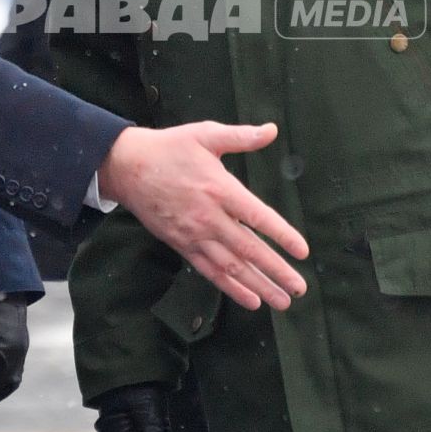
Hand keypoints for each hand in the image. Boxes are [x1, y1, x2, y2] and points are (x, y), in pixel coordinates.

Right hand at [96, 122, 308, 310]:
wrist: (127, 168)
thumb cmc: (169, 148)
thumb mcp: (205, 134)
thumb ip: (241, 136)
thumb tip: (272, 130)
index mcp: (220, 189)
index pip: (258, 217)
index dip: (282, 235)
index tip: (302, 252)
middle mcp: (209, 217)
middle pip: (249, 250)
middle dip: (277, 271)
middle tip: (299, 288)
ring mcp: (194, 235)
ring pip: (232, 267)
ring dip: (259, 286)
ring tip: (282, 301)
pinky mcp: (182, 245)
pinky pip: (210, 272)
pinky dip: (231, 289)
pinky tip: (251, 300)